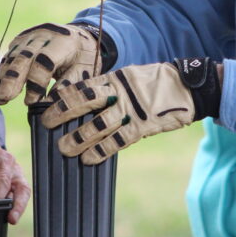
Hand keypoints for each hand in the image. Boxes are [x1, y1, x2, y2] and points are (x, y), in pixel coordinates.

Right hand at [0, 23, 103, 105]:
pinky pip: (9, 56)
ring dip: (3, 78)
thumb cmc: (84, 57)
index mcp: (63, 41)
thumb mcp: (84, 71)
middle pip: (24, 56)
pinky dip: (3, 73)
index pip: (45, 60)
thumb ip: (68, 85)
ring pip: (13, 56)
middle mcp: (44, 35)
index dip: (36, 83)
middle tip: (4, 99)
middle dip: (12, 79)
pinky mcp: (21, 39)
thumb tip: (48, 104)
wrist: (80, 37)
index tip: (31, 102)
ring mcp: (30, 35)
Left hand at [42, 58, 220, 164]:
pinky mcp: (142, 126)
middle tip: (47, 124)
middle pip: (85, 102)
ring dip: (79, 137)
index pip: (84, 86)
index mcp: (115, 78)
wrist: (189, 87)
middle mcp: (120, 92)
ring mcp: (131, 110)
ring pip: (99, 124)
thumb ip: (112, 87)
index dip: (65, 96)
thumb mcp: (131, 77)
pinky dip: (102, 150)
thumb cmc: (157, 83)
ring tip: (64, 148)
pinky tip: (89, 159)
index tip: (48, 103)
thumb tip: (89, 100)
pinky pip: (118, 140)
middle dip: (64, 113)